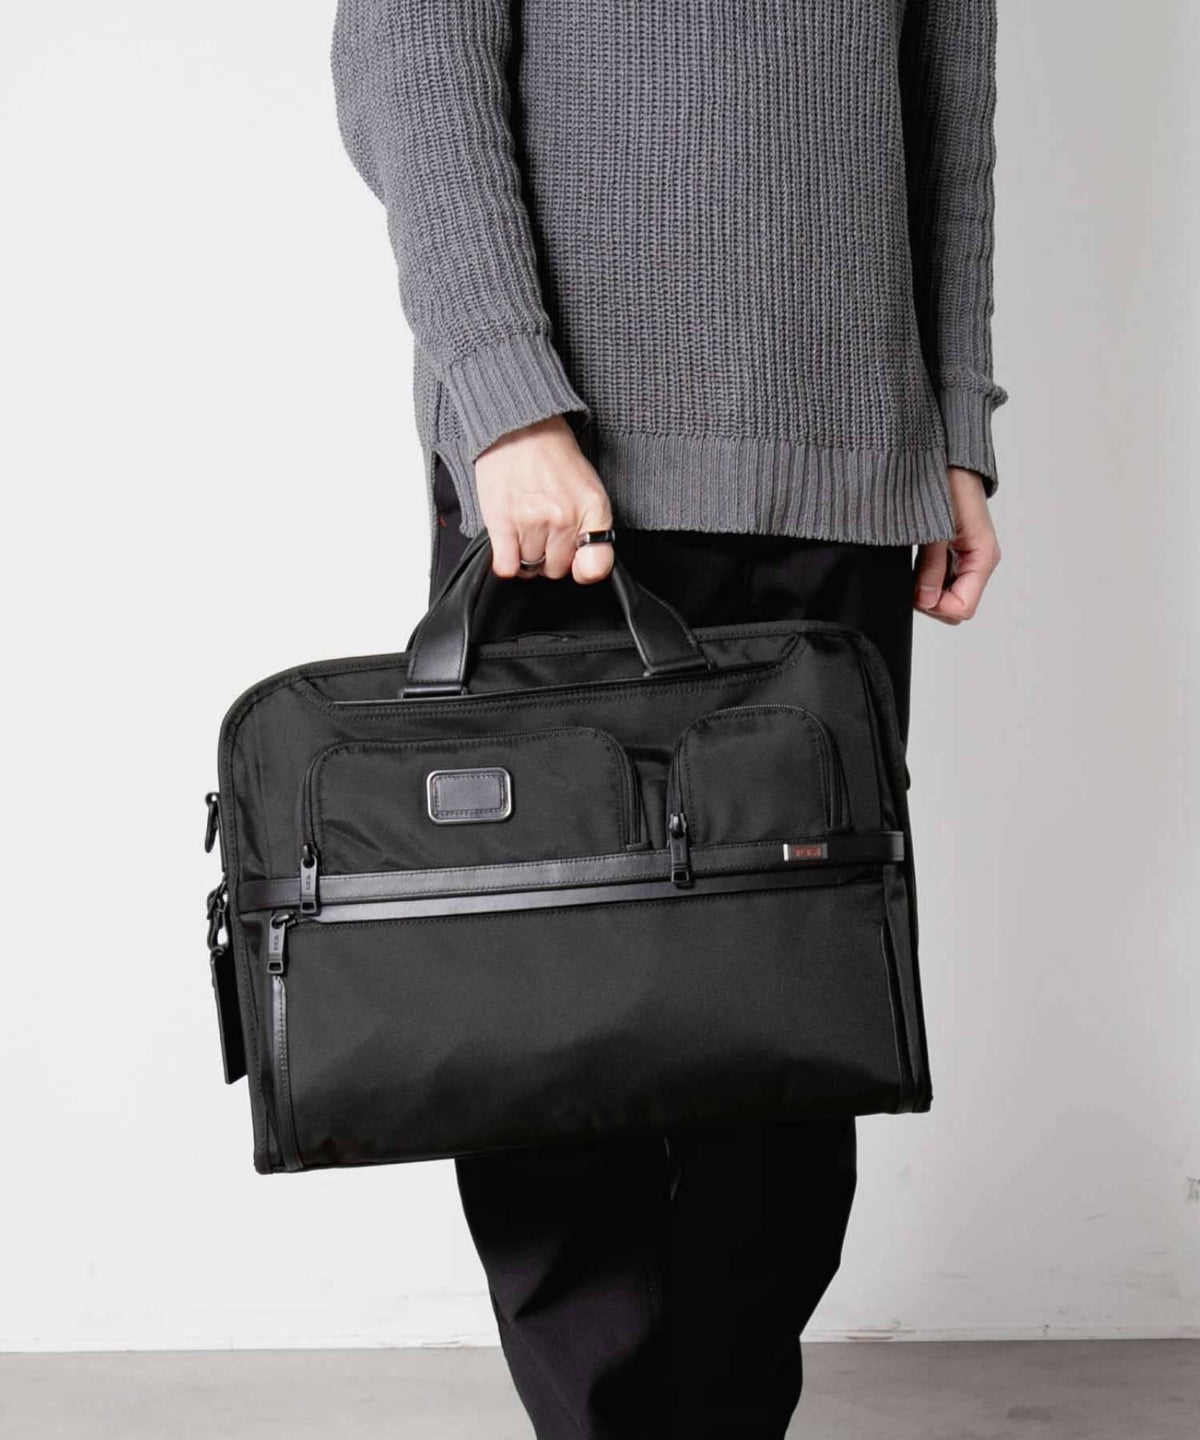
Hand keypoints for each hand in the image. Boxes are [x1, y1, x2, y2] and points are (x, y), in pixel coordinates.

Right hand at [474, 416, 614, 582]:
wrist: (521, 428)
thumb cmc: (554, 457)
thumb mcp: (590, 489)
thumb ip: (593, 528)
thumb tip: (582, 568)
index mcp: (592, 511)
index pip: (596, 567)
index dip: (582, 568)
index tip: (573, 559)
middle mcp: (565, 519)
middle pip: (557, 569)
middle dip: (549, 556)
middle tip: (541, 531)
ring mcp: (533, 522)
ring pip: (530, 569)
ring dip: (525, 556)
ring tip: (523, 529)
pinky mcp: (503, 522)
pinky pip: (506, 567)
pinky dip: (506, 563)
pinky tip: (508, 545)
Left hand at [913, 467, 1001, 623]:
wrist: (948, 458)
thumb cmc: (947, 482)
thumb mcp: (935, 528)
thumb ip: (931, 567)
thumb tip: (925, 600)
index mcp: (982, 557)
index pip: (963, 607)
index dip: (936, 606)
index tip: (916, 590)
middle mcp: (978, 561)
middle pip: (955, 606)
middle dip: (930, 600)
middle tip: (912, 578)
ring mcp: (967, 558)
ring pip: (946, 595)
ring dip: (926, 587)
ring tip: (914, 562)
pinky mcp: (955, 552)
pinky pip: (941, 578)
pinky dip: (925, 576)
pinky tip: (916, 558)